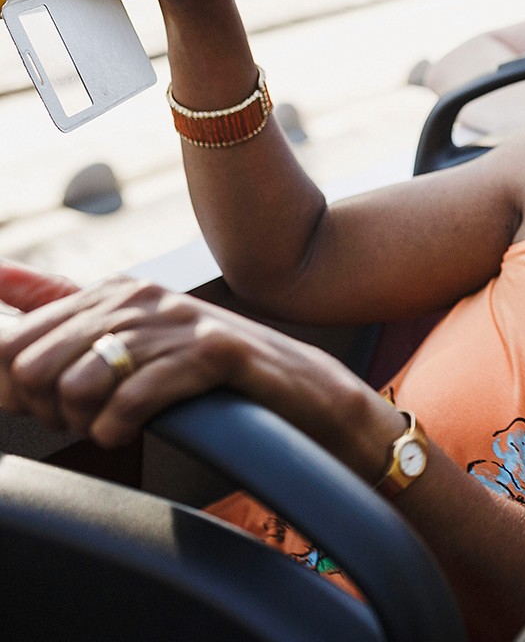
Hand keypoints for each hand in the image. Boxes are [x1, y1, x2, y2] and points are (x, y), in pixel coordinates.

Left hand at [0, 263, 389, 475]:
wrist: (298, 390)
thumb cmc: (210, 373)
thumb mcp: (134, 336)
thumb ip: (60, 307)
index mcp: (113, 291)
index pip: (10, 341)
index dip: (13, 390)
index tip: (50, 408)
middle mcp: (140, 296)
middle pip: (31, 367)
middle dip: (47, 411)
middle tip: (86, 421)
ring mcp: (177, 321)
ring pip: (76, 385)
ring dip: (84, 423)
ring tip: (113, 426)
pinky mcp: (213, 351)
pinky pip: (131, 400)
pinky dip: (118, 429)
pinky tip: (131, 431)